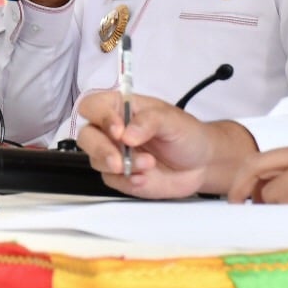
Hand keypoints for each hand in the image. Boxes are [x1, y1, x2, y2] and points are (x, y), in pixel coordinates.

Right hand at [76, 91, 229, 198]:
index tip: (118, 130)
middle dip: (101, 149)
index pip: (93, 106)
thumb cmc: (186, 134)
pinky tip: (145, 177)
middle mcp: (112, 130)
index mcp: (121, 108)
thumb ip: (149, 121)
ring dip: (121, 166)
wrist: (201, 164)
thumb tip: (127, 133)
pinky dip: (127, 181)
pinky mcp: (120, 176)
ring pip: (96, 160)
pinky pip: (112, 180)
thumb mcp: (173, 120)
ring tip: (149, 165)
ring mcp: (114, 154)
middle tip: (119, 160)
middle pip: (86, 136)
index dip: (100, 117)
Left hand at [224, 137, 287, 221]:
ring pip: (270, 186)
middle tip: (236, 207)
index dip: (255, 180)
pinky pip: (287, 198)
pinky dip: (280, 213)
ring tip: (263, 224)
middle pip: (257, 163)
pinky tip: (283, 225)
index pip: (271, 159)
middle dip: (240, 186)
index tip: (250, 200)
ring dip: (264, 207)